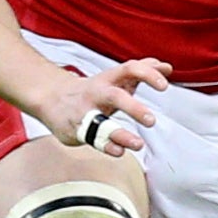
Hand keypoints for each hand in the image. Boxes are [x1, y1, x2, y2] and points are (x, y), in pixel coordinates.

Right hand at [35, 59, 171, 154]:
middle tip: (151, 120)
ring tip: (138, 144)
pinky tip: (119, 151)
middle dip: (133, 108)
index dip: (148, 75)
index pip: (130, 69)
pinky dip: (107, 146)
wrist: (51, 98)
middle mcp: (97, 93)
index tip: (164, 85)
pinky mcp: (77, 130)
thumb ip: (141, 71)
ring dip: (121, 135)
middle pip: (114, 96)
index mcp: (109, 79)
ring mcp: (85, 113)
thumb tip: (166, 66)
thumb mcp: (115, 77)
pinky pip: (92, 139)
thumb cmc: (94, 89)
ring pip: (101, 123)